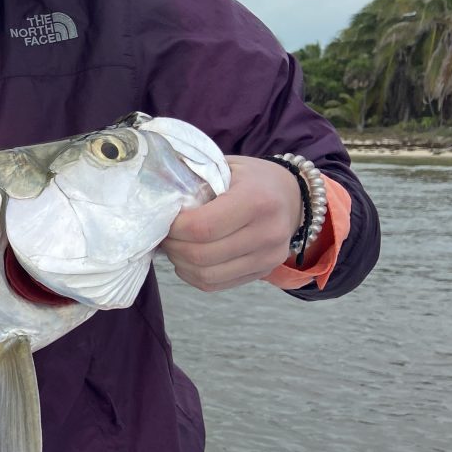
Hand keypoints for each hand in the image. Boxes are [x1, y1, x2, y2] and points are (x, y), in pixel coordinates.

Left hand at [161, 156, 301, 291]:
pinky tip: (187, 259)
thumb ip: (197, 179)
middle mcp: (267, 232)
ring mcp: (268, 257)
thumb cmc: (253, 178)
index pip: (203, 227)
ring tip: (174, 246)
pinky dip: (193, 275)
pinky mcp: (264, 272)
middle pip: (202, 255)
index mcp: (257, 200)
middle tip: (164, 234)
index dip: (174, 228)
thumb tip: (157, 198)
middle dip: (173, 246)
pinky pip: (216, 285)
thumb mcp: (228, 166)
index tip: (164, 220)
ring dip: (180, 263)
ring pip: (207, 275)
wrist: (293, 197)